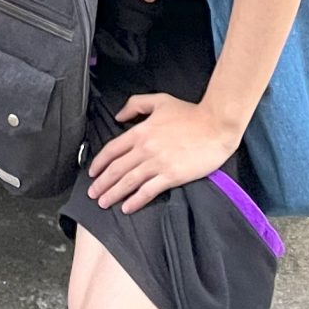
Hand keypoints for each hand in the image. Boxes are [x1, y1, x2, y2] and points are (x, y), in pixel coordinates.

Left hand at [84, 92, 245, 212]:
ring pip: (128, 182)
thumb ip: (135, 105)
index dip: (99, 163)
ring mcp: (158, 163)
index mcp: (140, 131)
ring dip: (113, 194)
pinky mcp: (172, 175)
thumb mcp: (160, 100)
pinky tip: (127, 207)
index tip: (92, 173)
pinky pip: (148, 191)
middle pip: (116, 169)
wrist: (216, 125)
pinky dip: (135, 201)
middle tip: (92, 194)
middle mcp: (145, 149)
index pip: (112, 150)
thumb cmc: (190, 113)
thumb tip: (119, 116)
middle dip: (101, 183)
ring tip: (104, 202)